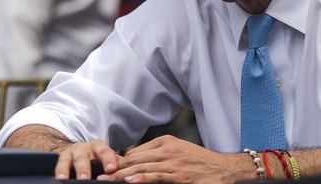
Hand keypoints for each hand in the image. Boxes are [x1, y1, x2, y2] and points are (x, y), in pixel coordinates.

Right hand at [53, 139, 121, 179]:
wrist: (79, 153)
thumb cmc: (98, 160)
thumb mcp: (108, 160)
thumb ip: (117, 166)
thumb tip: (130, 174)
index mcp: (100, 147)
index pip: (106, 152)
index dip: (109, 160)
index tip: (112, 169)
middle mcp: (86, 148)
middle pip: (85, 157)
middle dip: (85, 168)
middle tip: (86, 178)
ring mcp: (73, 153)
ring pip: (71, 160)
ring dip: (69, 170)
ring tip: (68, 179)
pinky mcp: (62, 159)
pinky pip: (59, 164)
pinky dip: (59, 171)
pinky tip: (59, 178)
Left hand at [97, 135, 248, 182]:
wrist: (224, 168)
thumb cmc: (201, 162)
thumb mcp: (180, 152)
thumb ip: (159, 155)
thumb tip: (138, 165)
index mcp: (166, 142)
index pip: (136, 152)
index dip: (119, 162)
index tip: (104, 169)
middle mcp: (167, 150)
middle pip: (135, 160)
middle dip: (114, 169)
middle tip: (96, 175)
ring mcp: (173, 162)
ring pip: (141, 168)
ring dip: (121, 176)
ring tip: (105, 180)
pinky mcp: (179, 175)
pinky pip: (156, 176)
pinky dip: (141, 178)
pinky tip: (129, 181)